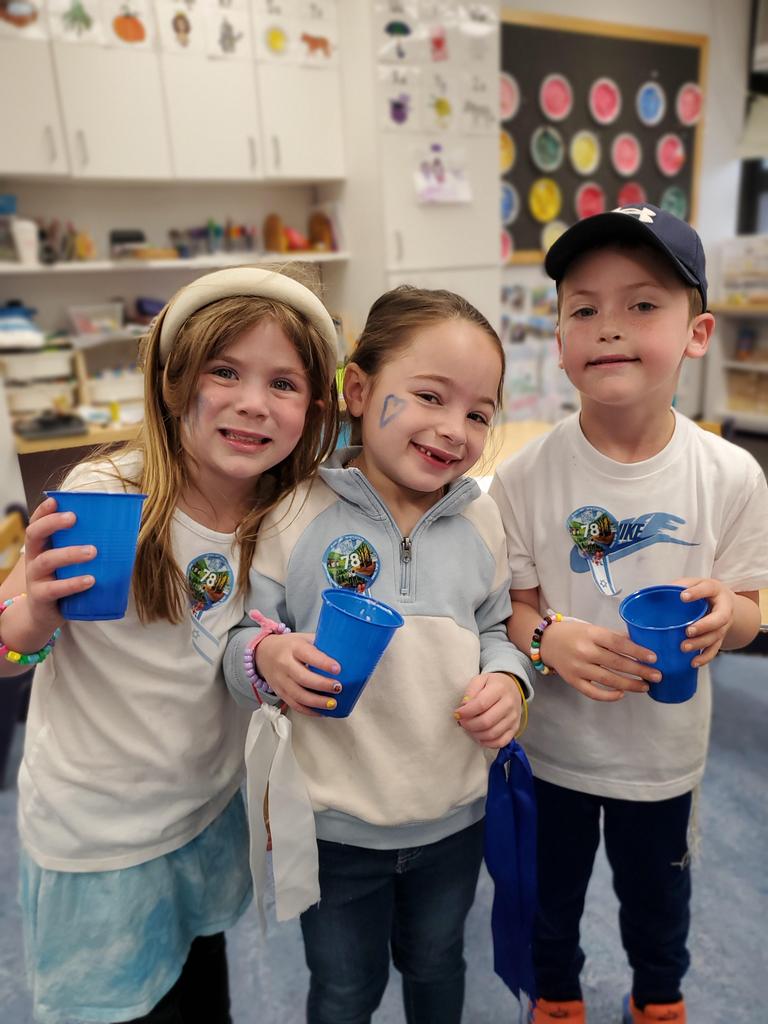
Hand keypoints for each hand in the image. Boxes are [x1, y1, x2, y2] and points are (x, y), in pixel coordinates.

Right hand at [2, 498, 95, 651]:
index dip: (44, 511)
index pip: (37, 523)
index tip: (57, 500)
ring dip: (69, 553)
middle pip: (34, 534)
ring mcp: (35, 578)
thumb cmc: (63, 582)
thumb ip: (85, 547)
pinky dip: (73, 583)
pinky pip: (55, 589)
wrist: (45, 616)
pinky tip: (90, 580)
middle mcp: (34, 558)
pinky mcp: (41, 597)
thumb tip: (127, 533)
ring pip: (46, 560)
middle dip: (52, 524)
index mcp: (41, 546)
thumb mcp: (69, 564)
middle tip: (74, 518)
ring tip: (93, 551)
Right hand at [255, 632, 340, 716]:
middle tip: (338, 688)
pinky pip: (294, 705)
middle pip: (303, 678)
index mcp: (293, 647)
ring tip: (333, 703)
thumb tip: (346, 652)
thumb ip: (321, 644)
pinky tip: (322, 712)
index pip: (308, 655)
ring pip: (298, 695)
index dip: (323, 663)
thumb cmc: (289, 645)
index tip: (338, 669)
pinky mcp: (280, 692)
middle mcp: (284, 664)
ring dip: (317, 702)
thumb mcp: (303, 638)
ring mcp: (281, 680)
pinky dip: (309, 711)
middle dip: (322, 685)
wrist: (263, 653)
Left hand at [455, 672, 523, 748]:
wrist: (512, 688)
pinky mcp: (515, 728)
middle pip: (486, 721)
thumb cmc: (492, 684)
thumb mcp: (480, 679)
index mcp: (499, 689)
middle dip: (469, 725)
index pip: (481, 704)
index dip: (466, 712)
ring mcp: (513, 718)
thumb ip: (470, 691)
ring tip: (469, 728)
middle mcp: (509, 704)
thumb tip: (464, 706)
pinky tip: (480, 737)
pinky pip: (501, 742)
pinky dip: (488, 743)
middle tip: (462, 722)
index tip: (457, 714)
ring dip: (476, 734)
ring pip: (492, 734)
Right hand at [540, 619, 660, 701]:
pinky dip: (608, 695)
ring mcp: (578, 668)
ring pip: (608, 679)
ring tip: (644, 686)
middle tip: (657, 676)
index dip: (637, 651)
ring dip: (629, 684)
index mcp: (592, 634)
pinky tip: (621, 694)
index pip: (619, 643)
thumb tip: (639, 645)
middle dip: (640, 671)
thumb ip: (613, 637)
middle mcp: (585, 651)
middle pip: (617, 663)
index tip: (653, 658)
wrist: (546, 641)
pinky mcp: (572, 681)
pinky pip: (593, 692)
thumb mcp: (593, 628)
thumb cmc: (573, 633)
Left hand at [673, 577, 734, 666]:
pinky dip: (704, 657)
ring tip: (684, 647)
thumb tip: (655, 591)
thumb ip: (678, 586)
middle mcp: (724, 608)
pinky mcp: (719, 637)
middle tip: (688, 631)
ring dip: (700, 643)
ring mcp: (723, 625)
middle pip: (719, 619)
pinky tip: (693, 662)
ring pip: (715, 636)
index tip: (682, 597)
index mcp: (715, 590)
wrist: (724, 601)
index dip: (696, 593)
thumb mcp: (693, 583)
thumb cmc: (702, 591)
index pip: (708, 589)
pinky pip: (714, 649)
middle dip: (704, 626)